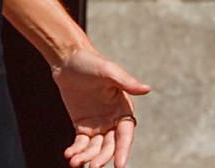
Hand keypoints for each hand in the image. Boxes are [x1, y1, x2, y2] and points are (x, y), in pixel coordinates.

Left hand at [54, 44, 150, 167]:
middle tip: (93, 167)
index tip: (120, 165)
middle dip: (102, 157)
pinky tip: (69, 156)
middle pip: (110, 145)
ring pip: (95, 147)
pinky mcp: (82, 125)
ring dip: (87, 157)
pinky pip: (81, 143)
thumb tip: (146, 88)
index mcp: (124, 110)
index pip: (125, 135)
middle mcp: (113, 120)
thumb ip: (126, 82)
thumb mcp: (109, 71)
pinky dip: (76, 151)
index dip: (123, 150)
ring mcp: (98, 124)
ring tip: (76, 163)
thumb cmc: (91, 62)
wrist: (67, 58)